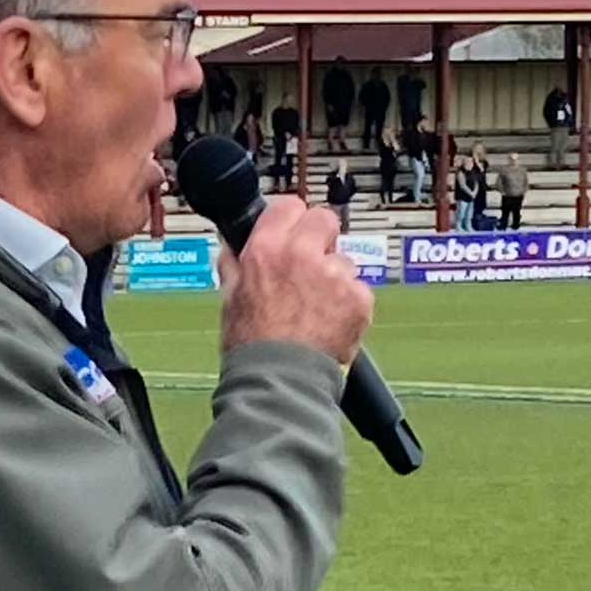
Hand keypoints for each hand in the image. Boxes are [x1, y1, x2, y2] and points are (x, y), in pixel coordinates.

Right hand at [220, 195, 371, 367]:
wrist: (281, 383)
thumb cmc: (252, 349)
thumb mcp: (230, 300)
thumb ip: (235, 265)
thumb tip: (231, 246)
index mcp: (266, 249)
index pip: (289, 206)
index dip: (291, 221)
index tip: (292, 233)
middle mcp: (301, 254)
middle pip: (324, 220)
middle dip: (320, 239)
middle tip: (311, 266)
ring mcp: (334, 275)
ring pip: (344, 258)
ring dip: (335, 276)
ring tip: (317, 309)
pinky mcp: (358, 298)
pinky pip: (359, 289)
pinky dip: (350, 304)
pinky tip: (331, 323)